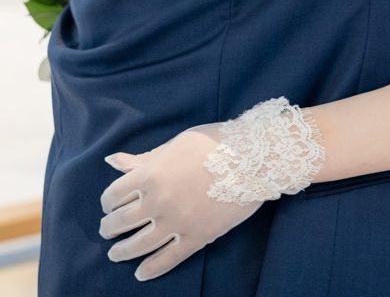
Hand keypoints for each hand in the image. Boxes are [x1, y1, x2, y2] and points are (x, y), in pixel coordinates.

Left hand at [99, 125, 262, 281]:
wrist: (256, 157)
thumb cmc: (216, 142)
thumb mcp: (177, 143)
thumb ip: (144, 158)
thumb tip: (112, 161)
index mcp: (150, 175)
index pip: (113, 196)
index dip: (108, 202)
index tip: (111, 205)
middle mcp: (157, 201)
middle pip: (119, 222)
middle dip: (110, 227)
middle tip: (110, 229)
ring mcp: (176, 222)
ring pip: (138, 245)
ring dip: (122, 252)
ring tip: (117, 253)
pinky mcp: (197, 237)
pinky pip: (168, 259)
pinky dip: (151, 269)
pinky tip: (141, 273)